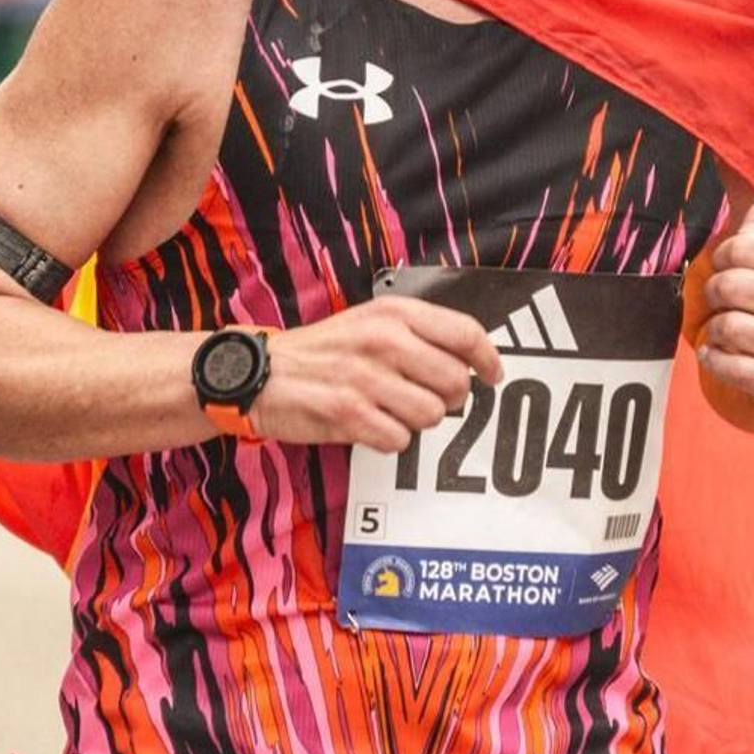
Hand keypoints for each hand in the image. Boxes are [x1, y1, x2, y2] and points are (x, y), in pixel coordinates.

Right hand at [253, 296, 502, 452]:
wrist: (260, 372)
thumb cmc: (322, 351)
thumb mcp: (370, 322)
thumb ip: (417, 334)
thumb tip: (471, 359)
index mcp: (393, 313)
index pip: (465, 333)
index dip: (488, 360)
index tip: (493, 377)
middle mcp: (383, 340)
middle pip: (456, 382)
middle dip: (448, 399)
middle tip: (427, 399)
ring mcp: (364, 377)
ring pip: (430, 415)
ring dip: (415, 421)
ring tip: (389, 410)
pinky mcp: (346, 412)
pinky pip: (398, 439)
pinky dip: (388, 439)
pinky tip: (370, 425)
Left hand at [697, 201, 753, 428]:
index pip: (741, 247)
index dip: (721, 258)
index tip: (726, 268)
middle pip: (730, 285)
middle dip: (713, 294)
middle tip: (721, 303)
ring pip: (728, 326)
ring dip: (714, 330)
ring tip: (724, 331)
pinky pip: (731, 365)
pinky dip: (714, 359)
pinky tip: (720, 355)